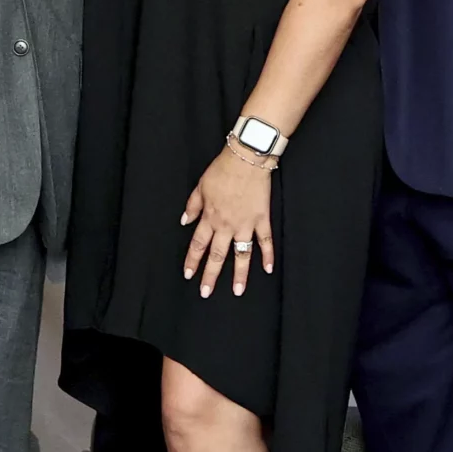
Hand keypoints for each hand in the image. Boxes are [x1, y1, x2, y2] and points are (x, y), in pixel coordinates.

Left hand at [181, 147, 275, 297]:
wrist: (246, 159)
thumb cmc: (222, 170)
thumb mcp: (200, 186)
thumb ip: (192, 206)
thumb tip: (184, 221)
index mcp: (210, 217)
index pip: (198, 244)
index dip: (193, 260)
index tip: (188, 275)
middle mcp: (226, 225)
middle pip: (217, 255)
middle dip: (211, 275)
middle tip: (206, 293)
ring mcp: (246, 224)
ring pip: (241, 254)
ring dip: (239, 274)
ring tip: (237, 291)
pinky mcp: (262, 219)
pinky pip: (265, 241)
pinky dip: (267, 255)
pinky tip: (267, 270)